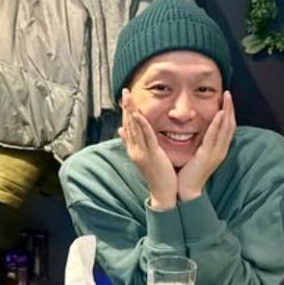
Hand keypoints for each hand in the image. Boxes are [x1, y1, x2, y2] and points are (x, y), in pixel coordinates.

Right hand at [118, 89, 176, 209]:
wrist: (163, 193)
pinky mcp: (151, 154)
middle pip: (128, 124)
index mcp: (134, 149)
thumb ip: (132, 142)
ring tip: (128, 97)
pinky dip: (141, 124)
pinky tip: (137, 113)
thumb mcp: (143, 156)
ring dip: (131, 111)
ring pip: (134, 128)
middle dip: (126, 107)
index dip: (126, 112)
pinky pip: (145, 136)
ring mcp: (141, 152)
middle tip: (124, 91)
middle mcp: (134, 149)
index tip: (125, 98)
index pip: (128, 126)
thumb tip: (120, 131)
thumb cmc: (157, 175)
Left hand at [177, 90, 235, 201]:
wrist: (186, 190)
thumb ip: (200, 140)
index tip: (226, 98)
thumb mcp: (197, 152)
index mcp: (218, 148)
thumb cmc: (188, 172)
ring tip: (227, 97)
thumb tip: (197, 127)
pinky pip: (214, 137)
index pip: (227, 126)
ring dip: (227, 111)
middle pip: (230, 125)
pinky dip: (217, 125)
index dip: (229, 112)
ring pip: (226, 129)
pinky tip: (219, 114)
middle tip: (229, 93)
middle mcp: (221, 150)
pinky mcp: (208, 156)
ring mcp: (216, 153)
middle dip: (230, 108)